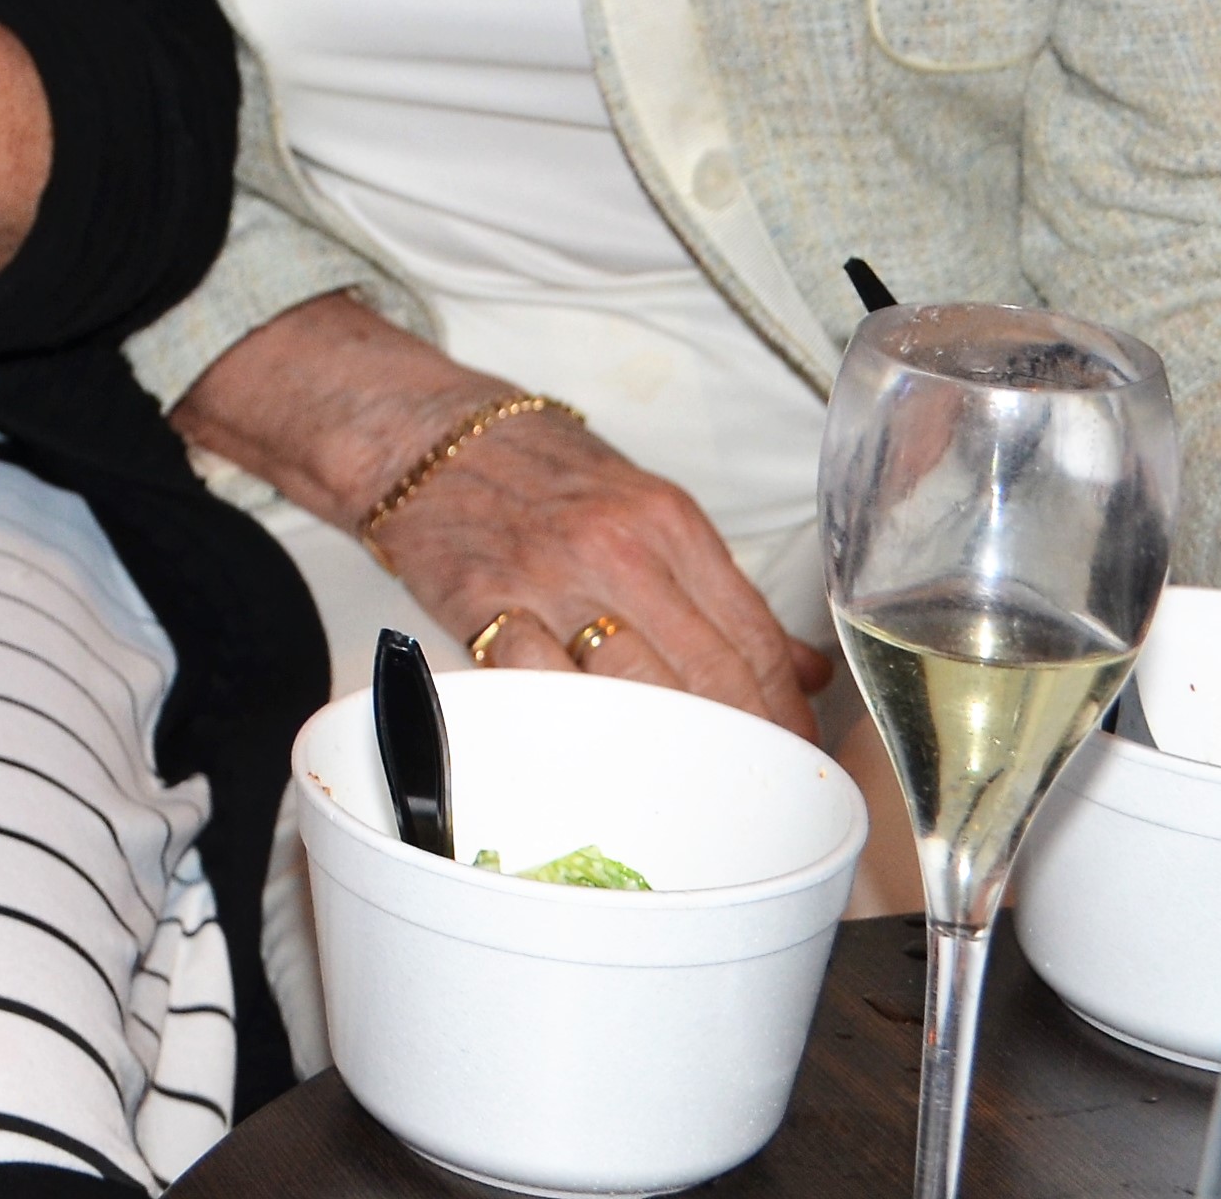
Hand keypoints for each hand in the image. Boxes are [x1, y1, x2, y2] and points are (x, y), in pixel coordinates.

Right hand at [179, 294, 827, 734]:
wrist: (420, 434)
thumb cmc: (532, 468)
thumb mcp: (643, 502)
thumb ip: (719, 587)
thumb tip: (800, 666)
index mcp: (667, 520)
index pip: (754, 636)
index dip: (786, 709)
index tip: (797, 751)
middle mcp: (619, 547)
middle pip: (711, 672)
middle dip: (747, 741)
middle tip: (760, 786)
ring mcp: (550, 577)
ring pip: (642, 688)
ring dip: (676, 748)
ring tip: (694, 786)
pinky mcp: (486, 606)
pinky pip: (546, 686)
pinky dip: (580, 727)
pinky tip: (602, 759)